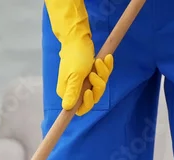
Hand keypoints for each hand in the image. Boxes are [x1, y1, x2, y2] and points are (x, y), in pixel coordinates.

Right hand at [46, 0, 113, 115]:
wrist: (78, 38)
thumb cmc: (75, 56)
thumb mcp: (74, 76)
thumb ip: (72, 93)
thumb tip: (66, 108)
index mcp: (68, 92)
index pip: (80, 108)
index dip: (87, 103)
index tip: (90, 91)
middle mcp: (76, 89)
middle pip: (94, 97)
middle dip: (98, 84)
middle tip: (94, 72)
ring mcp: (85, 81)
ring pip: (100, 86)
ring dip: (103, 73)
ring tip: (99, 61)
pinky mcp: (92, 73)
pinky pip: (103, 76)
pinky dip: (106, 67)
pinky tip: (107, 58)